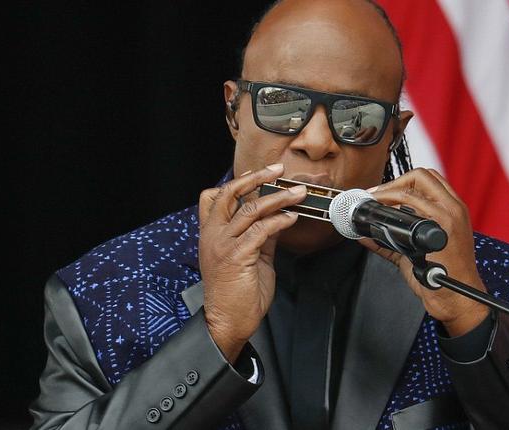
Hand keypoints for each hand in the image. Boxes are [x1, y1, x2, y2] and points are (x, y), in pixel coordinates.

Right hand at [198, 164, 306, 361]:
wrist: (228, 322)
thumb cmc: (237, 294)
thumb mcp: (250, 259)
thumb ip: (260, 238)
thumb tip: (277, 219)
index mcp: (211, 234)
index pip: (214, 197)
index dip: (236, 181)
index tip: (257, 172)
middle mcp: (213, 235)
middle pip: (229, 194)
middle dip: (255, 177)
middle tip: (277, 170)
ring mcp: (223, 245)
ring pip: (250, 209)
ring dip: (278, 198)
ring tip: (298, 193)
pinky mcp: (237, 256)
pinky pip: (261, 230)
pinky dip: (279, 220)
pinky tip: (292, 218)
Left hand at [361, 168, 489, 336]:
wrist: (457, 299)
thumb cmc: (442, 278)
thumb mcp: (416, 253)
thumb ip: (391, 241)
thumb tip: (365, 235)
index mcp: (452, 211)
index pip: (428, 179)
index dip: (401, 180)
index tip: (381, 193)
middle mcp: (454, 209)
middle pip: (422, 175)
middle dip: (393, 182)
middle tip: (375, 196)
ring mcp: (450, 217)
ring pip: (417, 186)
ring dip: (389, 191)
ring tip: (373, 203)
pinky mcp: (441, 229)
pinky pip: (412, 206)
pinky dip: (391, 207)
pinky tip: (379, 219)